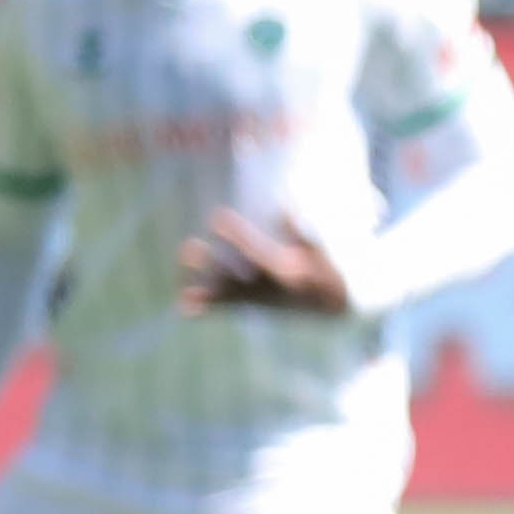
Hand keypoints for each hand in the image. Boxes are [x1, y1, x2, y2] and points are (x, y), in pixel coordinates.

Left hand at [176, 210, 349, 314]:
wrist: (330, 306)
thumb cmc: (325, 271)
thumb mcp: (320, 252)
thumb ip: (301, 232)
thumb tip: (285, 206)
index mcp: (289, 276)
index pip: (257, 255)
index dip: (237, 237)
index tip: (218, 217)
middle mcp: (271, 291)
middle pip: (235, 278)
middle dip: (212, 264)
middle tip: (189, 248)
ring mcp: (261, 300)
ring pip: (227, 292)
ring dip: (202, 278)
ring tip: (183, 263)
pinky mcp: (254, 304)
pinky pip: (227, 306)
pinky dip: (207, 306)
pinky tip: (184, 305)